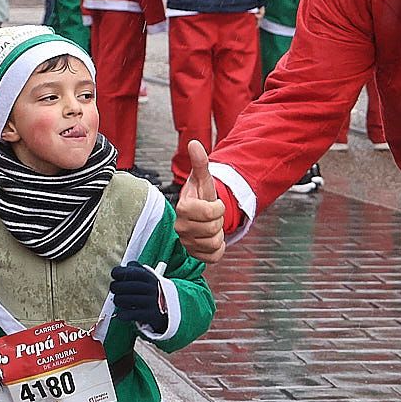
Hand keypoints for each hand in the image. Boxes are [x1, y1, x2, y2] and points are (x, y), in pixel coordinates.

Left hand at [109, 263, 166, 328]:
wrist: (169, 312)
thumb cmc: (153, 294)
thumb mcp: (149, 279)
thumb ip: (138, 270)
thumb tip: (128, 264)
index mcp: (151, 278)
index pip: (132, 272)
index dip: (120, 272)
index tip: (114, 275)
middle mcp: (153, 288)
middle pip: (127, 286)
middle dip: (116, 287)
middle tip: (114, 289)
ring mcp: (153, 302)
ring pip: (126, 299)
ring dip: (118, 300)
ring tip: (118, 301)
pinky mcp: (152, 315)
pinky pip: (131, 314)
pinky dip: (122, 314)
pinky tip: (120, 314)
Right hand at [174, 142, 225, 263]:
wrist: (200, 214)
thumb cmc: (201, 196)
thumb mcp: (203, 179)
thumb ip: (200, 162)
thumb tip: (194, 144)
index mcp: (183, 209)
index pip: (207, 212)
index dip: (217, 207)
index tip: (214, 204)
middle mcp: (181, 227)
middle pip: (212, 228)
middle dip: (219, 220)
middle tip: (213, 216)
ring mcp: (187, 243)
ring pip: (214, 243)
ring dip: (219, 234)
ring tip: (211, 226)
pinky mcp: (194, 255)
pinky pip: (213, 257)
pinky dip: (218, 249)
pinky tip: (212, 239)